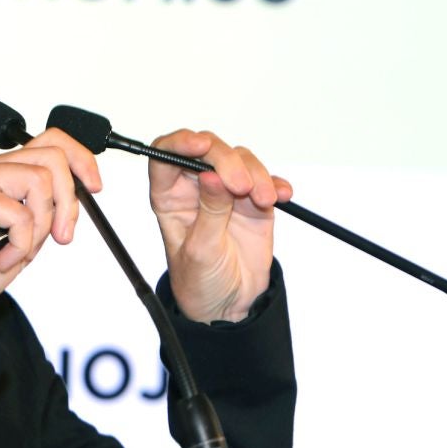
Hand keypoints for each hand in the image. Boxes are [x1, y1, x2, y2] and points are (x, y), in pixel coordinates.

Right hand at [0, 129, 101, 313]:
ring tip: (20, 252)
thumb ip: (44, 212)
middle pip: (52, 154)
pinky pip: (20, 212)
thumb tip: (81, 193)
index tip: (95, 187)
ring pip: (40, 180)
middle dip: (69, 200)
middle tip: (63, 237)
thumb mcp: (23, 238)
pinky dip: (21, 243)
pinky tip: (2, 258)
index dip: (81, 159)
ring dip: (42, 226)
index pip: (49, 142)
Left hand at [148, 129, 291, 323]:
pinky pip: (266, 181)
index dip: (180, 144)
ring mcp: (226, 192)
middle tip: (241, 186)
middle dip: (227, 161)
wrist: (228, 304)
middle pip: (209, 152)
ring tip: (263, 201)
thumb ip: (208, 213)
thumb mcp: (200, 251)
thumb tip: (212, 177)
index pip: (166, 156)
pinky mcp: (253, 201)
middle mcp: (196, 188)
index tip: (200, 146)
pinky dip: (275, 184)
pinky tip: (280, 195)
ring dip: (256, 174)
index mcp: (170, 197)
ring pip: (241, 161)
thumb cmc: (199, 280)